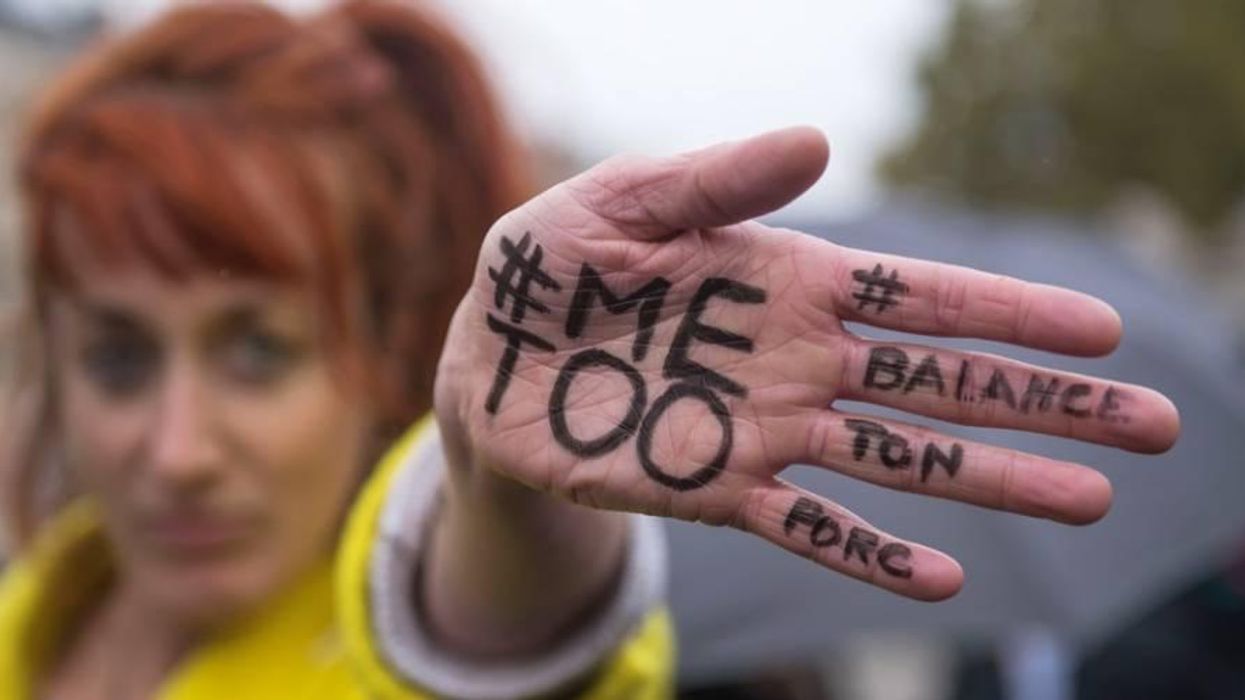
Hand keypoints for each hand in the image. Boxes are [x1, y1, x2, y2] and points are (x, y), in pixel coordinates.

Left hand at [434, 127, 1179, 600]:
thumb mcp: (622, 200)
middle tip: (1149, 426)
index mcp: (784, 280)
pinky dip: (866, 552)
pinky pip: (804, 525)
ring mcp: (761, 429)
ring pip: (896, 460)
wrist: (486, 357)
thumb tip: (821, 141)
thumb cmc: (555, 267)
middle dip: (1042, 403)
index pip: (919, 296)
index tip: (1099, 333)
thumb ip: (718, 176)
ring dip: (989, 479)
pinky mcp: (710, 488)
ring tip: (1085, 498)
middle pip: (938, 383)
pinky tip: (940, 581)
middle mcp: (795, 359)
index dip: (1008, 312)